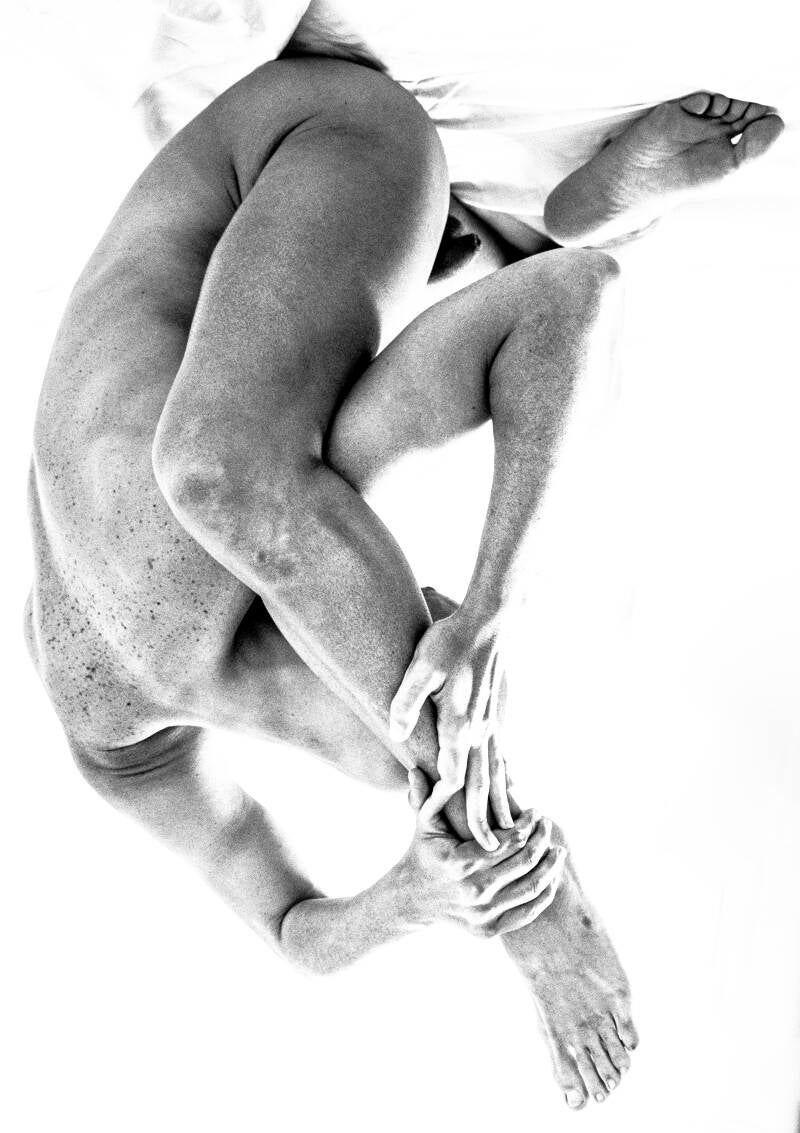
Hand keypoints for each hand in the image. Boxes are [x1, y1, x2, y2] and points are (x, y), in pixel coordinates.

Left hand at [390, 608, 511, 848]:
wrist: (489, 621)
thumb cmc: (451, 640)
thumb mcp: (421, 667)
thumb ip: (408, 702)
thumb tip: (396, 734)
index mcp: (460, 725)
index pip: (451, 776)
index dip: (441, 803)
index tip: (433, 827)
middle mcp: (480, 731)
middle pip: (482, 784)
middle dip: (483, 820)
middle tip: (490, 853)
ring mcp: (492, 725)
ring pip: (499, 773)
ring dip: (503, 804)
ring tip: (512, 832)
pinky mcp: (496, 716)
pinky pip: (503, 757)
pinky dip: (508, 779)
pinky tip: (513, 789)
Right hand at [398, 769, 565, 937]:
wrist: (412, 898)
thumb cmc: (423, 852)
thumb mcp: (423, 822)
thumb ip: (427, 796)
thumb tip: (418, 769)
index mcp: (461, 861)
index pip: (510, 840)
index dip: (529, 823)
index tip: (536, 811)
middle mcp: (474, 890)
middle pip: (526, 861)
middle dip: (543, 839)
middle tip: (549, 825)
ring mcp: (483, 913)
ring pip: (532, 886)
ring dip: (551, 866)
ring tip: (558, 849)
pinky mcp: (489, 930)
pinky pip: (528, 912)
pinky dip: (545, 894)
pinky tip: (551, 876)